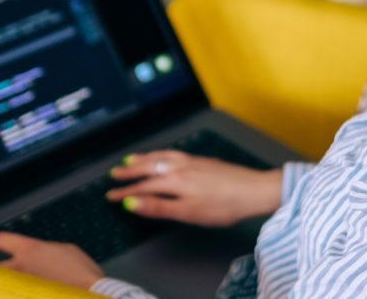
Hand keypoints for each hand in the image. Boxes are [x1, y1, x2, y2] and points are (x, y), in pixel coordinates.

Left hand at [0, 232, 103, 290]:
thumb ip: (47, 251)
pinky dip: (15, 294)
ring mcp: (21, 287)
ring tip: (5, 287)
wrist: (89, 295)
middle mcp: (21, 268)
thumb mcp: (67, 250)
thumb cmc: (83, 274)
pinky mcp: (26, 297)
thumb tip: (41, 257)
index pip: (1, 240)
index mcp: (31, 250)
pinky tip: (23, 294)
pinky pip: (14, 295)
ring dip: (3, 285)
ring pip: (2, 285)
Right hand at [106, 150, 282, 226]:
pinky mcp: (203, 160)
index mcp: (175, 181)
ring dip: (144, 159)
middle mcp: (181, 167)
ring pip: (161, 157)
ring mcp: (193, 161)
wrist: (255, 190)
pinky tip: (164, 156)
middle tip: (114, 174)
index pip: (143, 187)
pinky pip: (173, 153)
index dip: (125, 192)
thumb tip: (132, 204)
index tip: (111, 196)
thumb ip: (159, 208)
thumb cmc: (225, 205)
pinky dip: (161, 153)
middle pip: (149, 168)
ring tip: (132, 159)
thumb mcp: (188, 213)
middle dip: (130, 171)